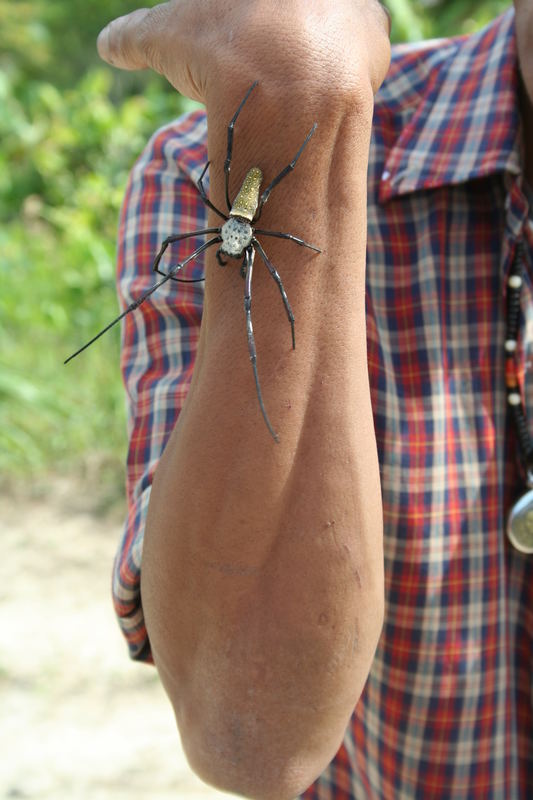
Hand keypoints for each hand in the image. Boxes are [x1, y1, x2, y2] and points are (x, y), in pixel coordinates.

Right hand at [97, 0, 390, 107]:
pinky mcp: (376, 33)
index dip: (237, 21)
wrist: (287, 80)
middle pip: (295, 10)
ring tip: (288, 77)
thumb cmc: (222, 47)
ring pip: (333, 17)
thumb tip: (108, 46)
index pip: (245, 8)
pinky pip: (362, 46)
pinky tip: (319, 90)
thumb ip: (135, 37)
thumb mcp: (165, 38)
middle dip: (277, 24)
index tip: (231, 34)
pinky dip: (342, 69)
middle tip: (257, 54)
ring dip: (314, 41)